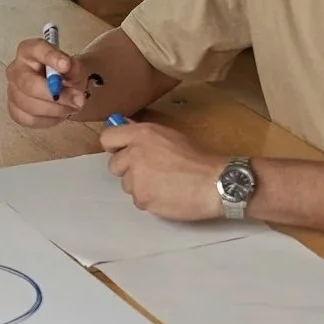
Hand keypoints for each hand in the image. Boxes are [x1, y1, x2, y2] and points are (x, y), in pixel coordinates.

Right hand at [6, 35, 86, 128]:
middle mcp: (16, 70)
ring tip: (73, 107)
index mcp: (28, 51)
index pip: (36, 50)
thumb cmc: (64, 75)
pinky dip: (49, 120)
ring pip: (30, 105)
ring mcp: (12, 91)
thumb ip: (73, 67)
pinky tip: (59, 114)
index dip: (51, 57)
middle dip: (56, 95)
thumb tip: (69, 69)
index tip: (67, 65)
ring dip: (56, 110)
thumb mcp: (74, 68)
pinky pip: (30, 119)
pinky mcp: (14, 110)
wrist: (62, 90)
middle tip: (78, 100)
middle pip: (29, 84)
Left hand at [101, 120, 227, 221]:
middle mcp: (134, 154)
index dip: (114, 146)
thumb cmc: (199, 158)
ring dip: (140, 185)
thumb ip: (143, 134)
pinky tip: (168, 195)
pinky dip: (150, 199)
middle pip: (114, 165)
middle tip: (150, 171)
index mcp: (142, 135)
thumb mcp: (171, 136)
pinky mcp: (142, 199)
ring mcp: (137, 179)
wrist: (216, 183)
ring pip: (127, 185)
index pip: (108, 137)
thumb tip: (123, 124)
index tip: (120, 151)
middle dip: (128, 169)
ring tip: (164, 184)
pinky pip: (138, 200)